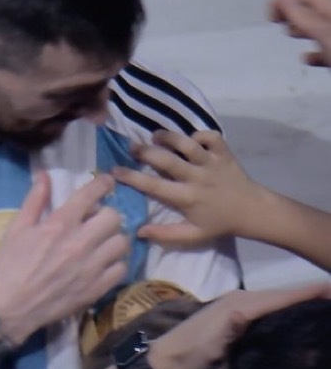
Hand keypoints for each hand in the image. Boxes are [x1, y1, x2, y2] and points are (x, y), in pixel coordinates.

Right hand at [0, 172, 128, 345]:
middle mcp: (80, 242)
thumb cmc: (8, 265)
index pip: (90, 195)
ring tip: (103, 243)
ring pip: (122, 242)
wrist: (9, 308)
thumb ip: (34, 200)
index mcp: (59, 224)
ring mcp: (91, 267)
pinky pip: (121, 269)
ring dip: (113, 239)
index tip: (107, 182)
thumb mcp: (17, 229)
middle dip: (107, 215)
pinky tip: (103, 264)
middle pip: (114, 218)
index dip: (102, 184)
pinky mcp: (97, 289)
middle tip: (97, 221)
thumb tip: (44, 175)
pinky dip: (115, 264)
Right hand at [112, 130, 257, 245]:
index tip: (114, 171)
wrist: (253, 211)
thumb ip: (165, 234)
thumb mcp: (193, 235)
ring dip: (169, 137)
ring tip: (155, 136)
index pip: (154, 186)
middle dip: (146, 151)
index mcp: (187, 198)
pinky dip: (199, 134)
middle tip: (131, 147)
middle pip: (168, 160)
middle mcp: (198, 177)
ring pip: (188, 143)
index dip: (132, 177)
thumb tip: (138, 231)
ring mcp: (212, 162)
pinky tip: (189, 139)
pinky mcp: (225, 153)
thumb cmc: (219, 223)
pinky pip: (211, 136)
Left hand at [149, 282, 330, 368]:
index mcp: (238, 304)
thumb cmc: (190, 354)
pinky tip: (294, 314)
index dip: (306, 291)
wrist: (166, 358)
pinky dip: (282, 307)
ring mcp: (236, 307)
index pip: (278, 296)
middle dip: (307, 293)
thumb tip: (243, 312)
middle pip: (280, 294)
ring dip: (296, 299)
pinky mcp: (235, 317)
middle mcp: (239, 299)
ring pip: (273, 300)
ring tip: (323, 301)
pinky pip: (265, 308)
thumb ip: (228, 328)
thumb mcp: (209, 345)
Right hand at [269, 0, 330, 66]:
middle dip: (292, 11)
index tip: (269, 14)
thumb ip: (304, 16)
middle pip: (313, 8)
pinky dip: (313, 50)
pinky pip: (325, 47)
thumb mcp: (324, 34)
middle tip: (275, 22)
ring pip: (319, 26)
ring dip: (301, 27)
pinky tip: (306, 58)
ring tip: (288, 34)